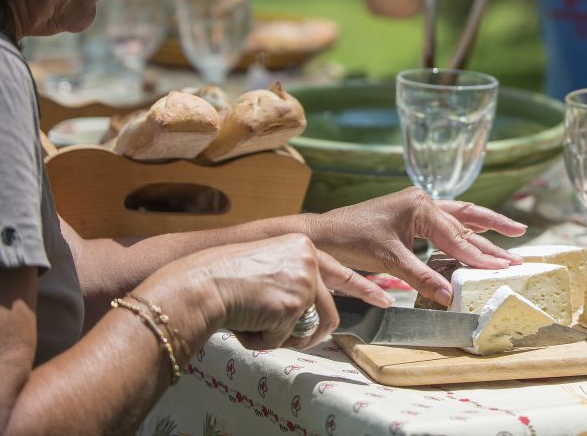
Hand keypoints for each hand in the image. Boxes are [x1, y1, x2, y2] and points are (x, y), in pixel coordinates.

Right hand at [192, 234, 389, 349]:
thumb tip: (307, 310)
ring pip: (308, 327)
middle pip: (329, 310)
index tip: (384, 298)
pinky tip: (248, 322)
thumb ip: (291, 281)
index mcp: (302, 245)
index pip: (341, 271)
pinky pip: (286, 337)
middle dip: (314, 333)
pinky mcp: (296, 302)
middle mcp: (309, 259)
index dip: (364, 288)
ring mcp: (305, 280)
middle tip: (300, 338)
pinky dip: (264, 339)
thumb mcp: (266, 267)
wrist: (202, 283)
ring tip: (257, 326)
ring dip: (283, 336)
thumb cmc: (222, 279)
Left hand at [310, 187, 526, 305]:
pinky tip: (478, 235)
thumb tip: (451, 297)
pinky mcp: (411, 214)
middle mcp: (423, 201)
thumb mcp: (390, 261)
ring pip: (459, 217)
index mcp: (420, 206)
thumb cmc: (351, 241)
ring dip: (485, 226)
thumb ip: (423, 277)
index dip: (480, 256)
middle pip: (466, 222)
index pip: (458, 237)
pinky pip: (446, 221)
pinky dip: (464, 229)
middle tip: (519, 247)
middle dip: (493, 237)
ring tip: (513, 231)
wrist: (322, 234)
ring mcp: (417, 205)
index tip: (503, 269)